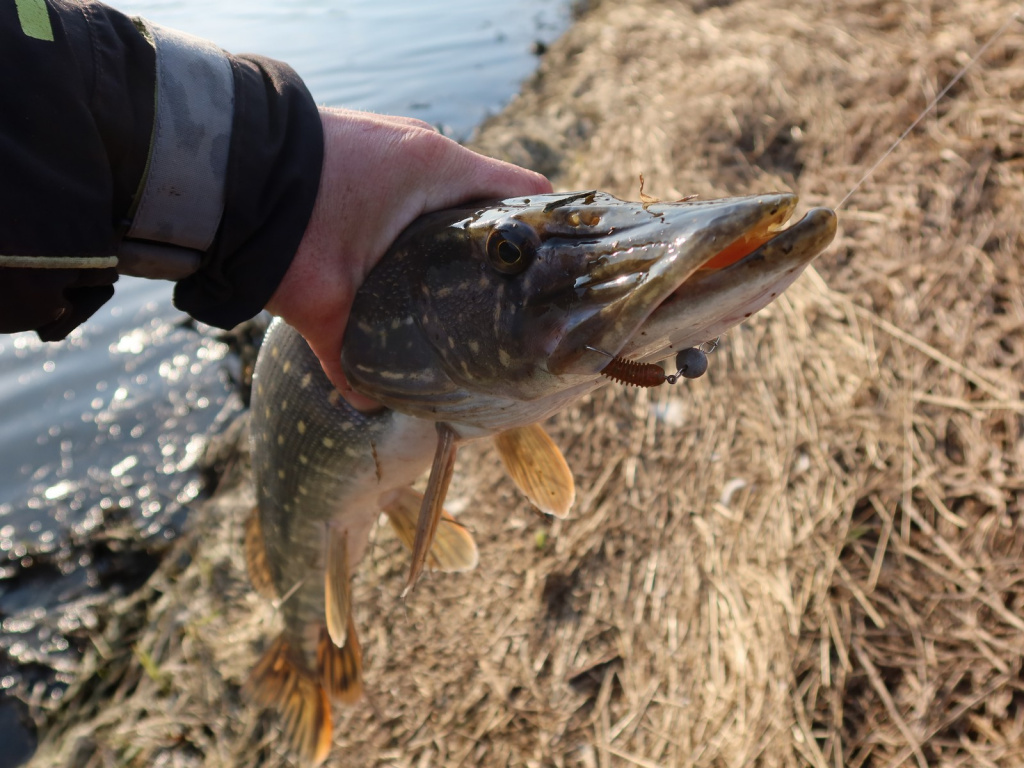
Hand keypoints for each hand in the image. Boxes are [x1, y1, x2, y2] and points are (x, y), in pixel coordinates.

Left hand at [264, 108, 552, 410]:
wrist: (215, 167)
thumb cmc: (282, 224)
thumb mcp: (323, 300)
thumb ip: (349, 358)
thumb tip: (368, 406)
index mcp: (437, 169)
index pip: (526, 190)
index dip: (545, 232)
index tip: (547, 278)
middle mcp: (424, 147)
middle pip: (489, 198)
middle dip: (495, 247)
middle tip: (499, 298)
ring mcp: (394, 143)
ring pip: (448, 193)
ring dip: (452, 234)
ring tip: (452, 286)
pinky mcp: (365, 149)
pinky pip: (414, 186)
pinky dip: (419, 219)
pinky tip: (405, 261)